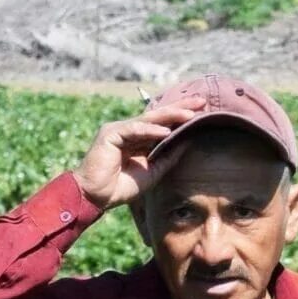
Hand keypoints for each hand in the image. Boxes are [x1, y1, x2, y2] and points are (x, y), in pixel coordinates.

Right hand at [74, 98, 206, 209]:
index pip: (162, 123)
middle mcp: (129, 130)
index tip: (202, 110)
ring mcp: (118, 130)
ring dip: (169, 116)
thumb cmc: (121, 187)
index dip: (180, 116)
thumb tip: (188, 143)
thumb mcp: (152, 171)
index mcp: (138, 138)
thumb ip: (168, 157)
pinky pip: (133, 130)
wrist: (95, 197)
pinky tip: (166, 131)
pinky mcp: (109, 134)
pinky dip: (150, 130)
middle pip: (158, 116)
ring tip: (189, 115)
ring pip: (148, 120)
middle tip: (200, 101)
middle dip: (180, 108)